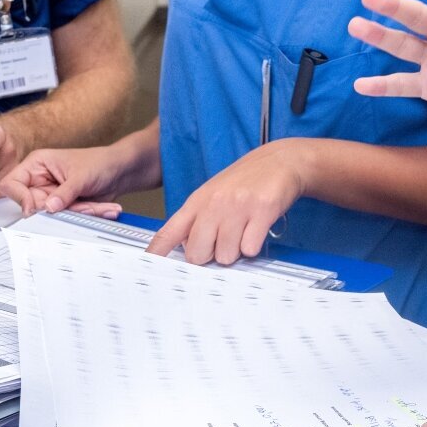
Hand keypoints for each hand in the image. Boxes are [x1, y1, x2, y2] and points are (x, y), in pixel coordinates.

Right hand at [0, 144, 132, 216]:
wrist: (120, 171)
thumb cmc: (100, 163)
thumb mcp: (81, 177)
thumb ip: (64, 193)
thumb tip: (48, 208)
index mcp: (36, 164)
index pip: (11, 184)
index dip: (20, 198)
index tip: (33, 210)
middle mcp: (39, 180)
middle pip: (33, 205)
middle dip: (60, 209)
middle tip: (80, 205)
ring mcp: (50, 195)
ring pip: (53, 215)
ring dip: (78, 212)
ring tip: (96, 203)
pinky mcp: (62, 207)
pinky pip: (67, 218)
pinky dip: (85, 214)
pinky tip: (102, 206)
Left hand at [147, 140, 307, 264]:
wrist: (279, 161)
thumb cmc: (245, 181)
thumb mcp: (213, 194)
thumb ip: (197, 220)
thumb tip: (186, 250)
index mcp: (198, 201)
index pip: (169, 231)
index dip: (157, 252)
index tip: (147, 266)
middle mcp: (214, 204)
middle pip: (197, 254)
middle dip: (210, 255)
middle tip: (223, 241)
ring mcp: (237, 207)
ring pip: (225, 255)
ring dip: (235, 251)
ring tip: (243, 230)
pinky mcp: (261, 211)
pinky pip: (250, 249)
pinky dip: (254, 245)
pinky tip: (256, 228)